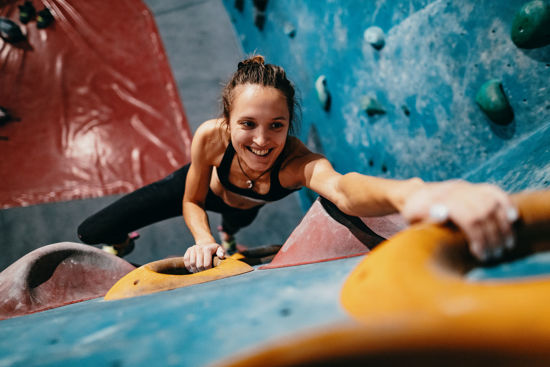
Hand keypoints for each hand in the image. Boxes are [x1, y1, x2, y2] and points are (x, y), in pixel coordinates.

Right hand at [183, 243, 224, 272]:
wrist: (205, 243)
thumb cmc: (213, 249)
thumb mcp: (219, 249)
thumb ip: (221, 252)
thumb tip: (221, 256)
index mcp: (207, 249)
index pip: (206, 264)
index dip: (207, 270)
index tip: (209, 272)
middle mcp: (199, 248)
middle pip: (199, 265)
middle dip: (201, 271)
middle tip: (203, 273)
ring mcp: (193, 249)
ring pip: (192, 263)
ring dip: (194, 270)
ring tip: (198, 272)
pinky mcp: (188, 250)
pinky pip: (186, 260)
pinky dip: (188, 266)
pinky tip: (192, 269)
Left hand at [402, 180, 517, 261]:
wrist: (417, 194)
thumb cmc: (415, 213)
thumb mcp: (411, 219)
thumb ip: (423, 221)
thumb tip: (440, 217)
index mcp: (439, 200)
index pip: (466, 217)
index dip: (476, 237)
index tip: (479, 254)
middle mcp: (454, 192)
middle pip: (480, 214)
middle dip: (490, 237)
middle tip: (493, 256)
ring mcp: (466, 188)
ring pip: (491, 204)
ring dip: (502, 226)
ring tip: (505, 246)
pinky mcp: (475, 187)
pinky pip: (495, 192)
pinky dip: (506, 204)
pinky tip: (513, 219)